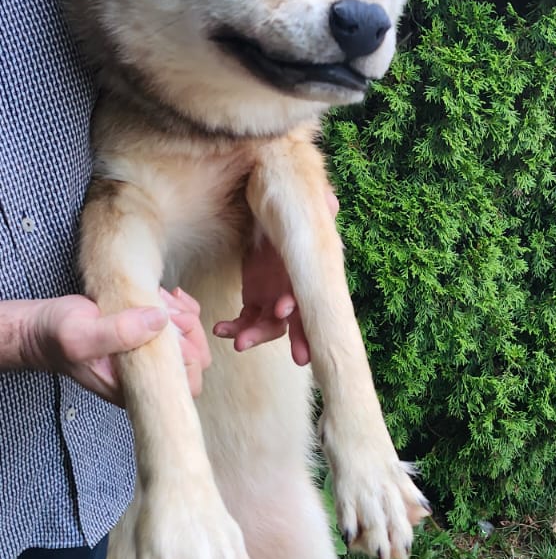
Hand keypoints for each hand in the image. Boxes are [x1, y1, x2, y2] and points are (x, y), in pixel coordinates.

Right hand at [22, 287, 211, 404]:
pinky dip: (180, 306)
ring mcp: (150, 353)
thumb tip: (160, 321)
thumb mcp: (80, 336)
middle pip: (196, 359)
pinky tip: (166, 295)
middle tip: (165, 305)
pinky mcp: (148, 333)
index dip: (186, 353)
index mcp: (136, 386)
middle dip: (188, 328)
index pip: (185, 384)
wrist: (40, 327)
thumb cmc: (55, 337)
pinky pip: (180, 324)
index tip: (167, 324)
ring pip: (191, 339)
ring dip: (183, 312)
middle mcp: (147, 373)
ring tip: (160, 296)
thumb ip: (118, 332)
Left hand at [214, 189, 338, 366]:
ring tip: (239, 342)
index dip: (306, 304)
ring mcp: (273, 297)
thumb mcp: (299, 201)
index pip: (313, 293)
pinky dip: (234, 328)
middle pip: (300, 319)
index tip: (287, 309)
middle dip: (299, 339)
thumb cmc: (285, 205)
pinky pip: (246, 320)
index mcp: (306, 270)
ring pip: (269, 326)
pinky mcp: (255, 299)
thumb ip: (316, 204)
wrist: (261, 209)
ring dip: (257, 336)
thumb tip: (331, 204)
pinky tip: (220, 329)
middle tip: (299, 358)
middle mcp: (294, 288)